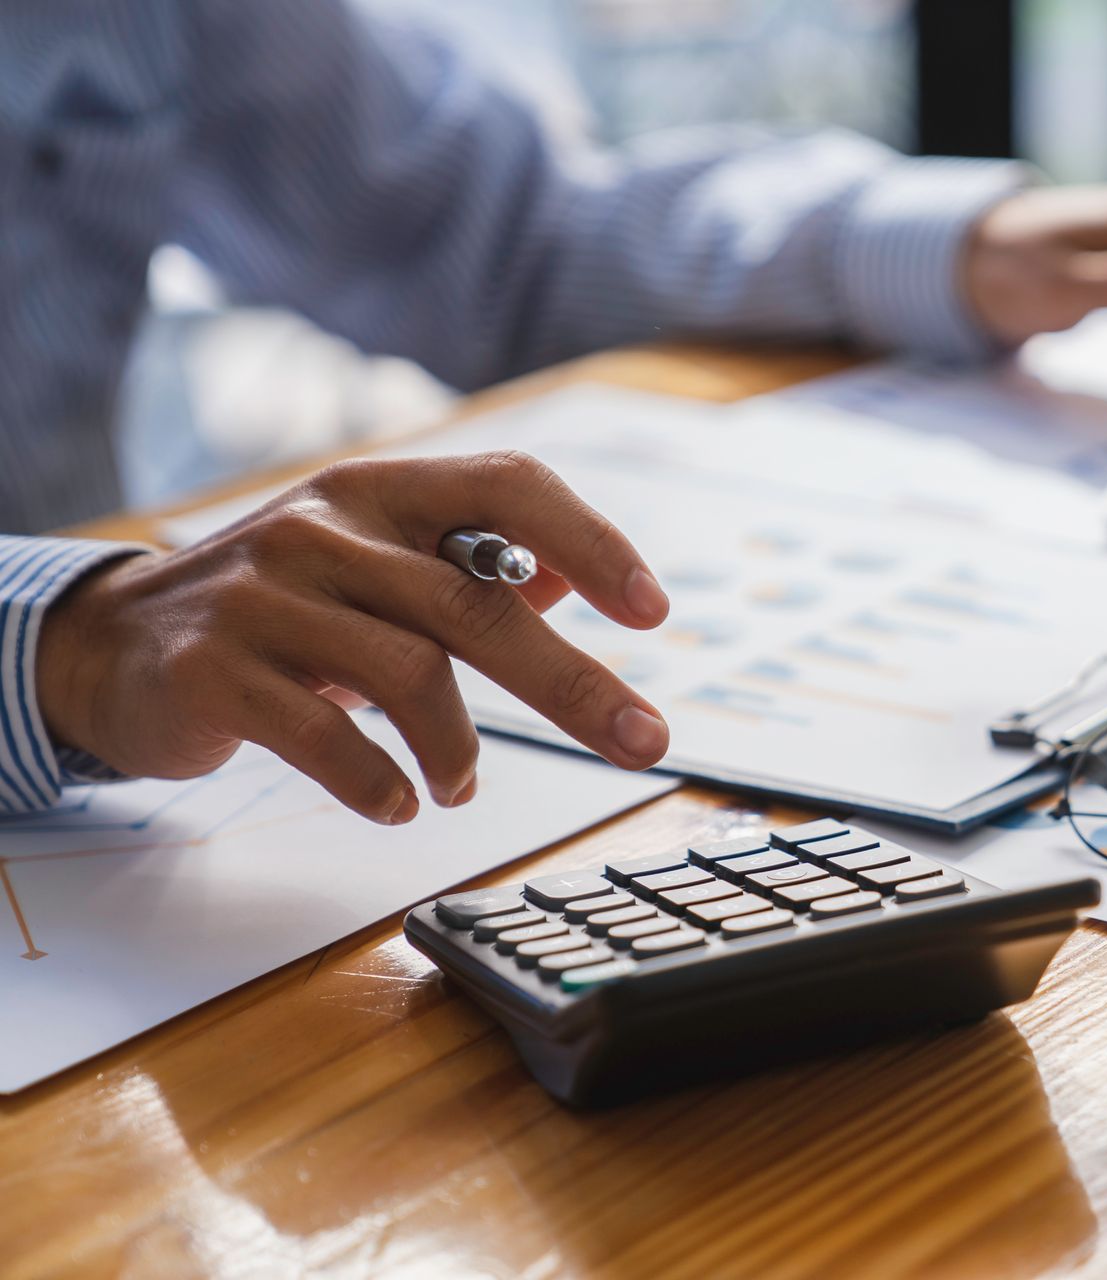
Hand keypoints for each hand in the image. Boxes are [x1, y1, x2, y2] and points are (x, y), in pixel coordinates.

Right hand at [37, 451, 670, 823]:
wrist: (117, 642)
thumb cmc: (285, 607)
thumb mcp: (374, 564)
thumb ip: (468, 567)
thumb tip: (577, 578)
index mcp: (382, 493)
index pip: (509, 486)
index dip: (592, 541)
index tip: (652, 611)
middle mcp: (325, 531)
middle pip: (477, 604)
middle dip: (575, 684)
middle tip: (643, 741)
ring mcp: (265, 598)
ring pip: (409, 672)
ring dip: (459, 749)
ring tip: (461, 786)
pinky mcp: (214, 671)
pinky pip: (322, 734)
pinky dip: (377, 780)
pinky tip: (398, 804)